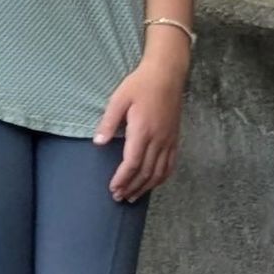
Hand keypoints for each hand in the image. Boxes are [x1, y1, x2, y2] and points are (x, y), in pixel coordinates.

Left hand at [96, 57, 185, 202]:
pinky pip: (170, 165)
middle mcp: (158, 140)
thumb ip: (109, 122)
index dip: (123, 179)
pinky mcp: (175, 140)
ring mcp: (169, 141)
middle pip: (145, 172)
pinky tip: (153, 184)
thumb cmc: (139, 85)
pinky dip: (161, 178)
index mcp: (143, 131)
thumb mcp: (118, 99)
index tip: (113, 188)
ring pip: (159, 172)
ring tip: (133, 196)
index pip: (132, 163)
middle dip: (132, 187)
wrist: (167, 76)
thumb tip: (98, 143)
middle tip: (119, 198)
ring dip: (146, 187)